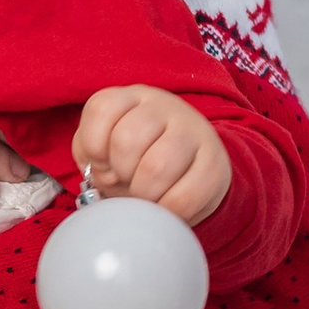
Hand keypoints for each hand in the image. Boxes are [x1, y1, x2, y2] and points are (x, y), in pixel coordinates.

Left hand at [74, 83, 231, 225]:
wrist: (191, 170)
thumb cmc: (138, 160)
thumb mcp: (106, 151)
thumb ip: (93, 158)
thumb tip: (106, 176)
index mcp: (131, 98)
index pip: (101, 109)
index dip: (93, 147)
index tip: (102, 163)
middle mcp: (164, 106)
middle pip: (127, 140)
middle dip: (119, 173)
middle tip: (127, 180)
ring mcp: (193, 131)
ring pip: (156, 167)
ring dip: (143, 193)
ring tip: (146, 194)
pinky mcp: (215, 164)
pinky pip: (183, 198)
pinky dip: (165, 211)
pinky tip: (164, 206)